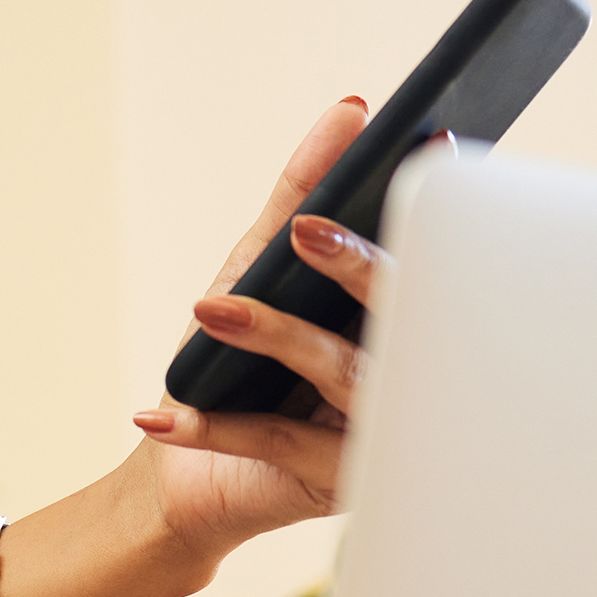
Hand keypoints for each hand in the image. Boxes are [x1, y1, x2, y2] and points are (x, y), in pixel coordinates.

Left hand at [128, 98, 392, 558]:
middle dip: (360, 268)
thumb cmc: (234, 362)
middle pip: (407, 314)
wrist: (186, 477)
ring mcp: (380, 431)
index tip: (428, 144)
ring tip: (210, 311)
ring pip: (347, 373)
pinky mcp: (337, 483)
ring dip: (275, 337)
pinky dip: (217, 427)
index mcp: (404, 315)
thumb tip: (350, 112)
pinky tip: (160, 415)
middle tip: (306, 229)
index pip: (434, 254)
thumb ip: (304, 192)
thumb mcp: (258, 266)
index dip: (436, 207)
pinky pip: (282, 443)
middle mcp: (408, 372)